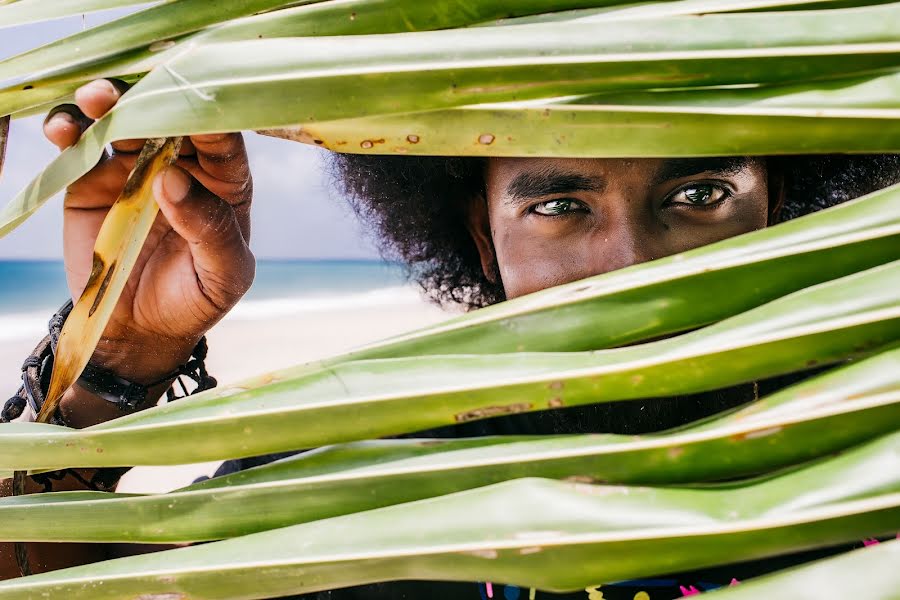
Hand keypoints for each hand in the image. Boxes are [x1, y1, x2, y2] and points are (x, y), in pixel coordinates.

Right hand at [44, 79, 254, 389]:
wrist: (140, 331)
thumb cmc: (195, 299)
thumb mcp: (222, 275)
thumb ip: (211, 230)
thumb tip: (173, 180)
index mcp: (224, 182)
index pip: (222, 137)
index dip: (208, 115)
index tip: (189, 100)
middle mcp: (182, 164)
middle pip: (169, 115)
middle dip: (152, 96)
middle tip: (134, 92)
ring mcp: (134, 168)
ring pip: (122, 120)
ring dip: (108, 102)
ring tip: (95, 100)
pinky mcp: (92, 180)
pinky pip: (79, 147)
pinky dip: (68, 130)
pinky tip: (63, 130)